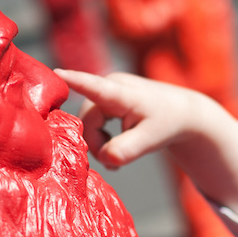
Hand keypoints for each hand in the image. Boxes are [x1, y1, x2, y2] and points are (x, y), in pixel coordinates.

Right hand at [55, 68, 237, 219]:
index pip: (94, 87)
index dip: (75, 81)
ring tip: (116, 158)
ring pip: (87, 124)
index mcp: (121, 92)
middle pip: (86, 120)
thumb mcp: (151, 140)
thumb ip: (128, 150)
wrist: (180, 114)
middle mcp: (110, 85)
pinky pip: (92, 122)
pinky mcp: (105, 97)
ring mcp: (106, 90)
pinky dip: (101, 139)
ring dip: (99, 144)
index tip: (56, 72)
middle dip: (96, 145)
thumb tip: (106, 160)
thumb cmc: (167, 123)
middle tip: (115, 163)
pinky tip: (113, 151)